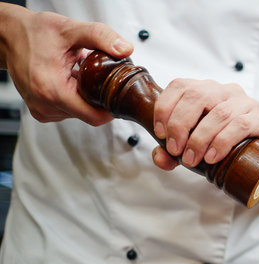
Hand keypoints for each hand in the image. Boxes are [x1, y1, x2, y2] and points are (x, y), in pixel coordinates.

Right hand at [0, 4, 132, 124]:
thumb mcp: (71, 29)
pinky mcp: (40, 110)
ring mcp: (41, 110)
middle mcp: (44, 105)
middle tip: (100, 78)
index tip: (119, 97)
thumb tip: (125, 49)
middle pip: (88, 115)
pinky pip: (67, 111)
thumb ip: (101, 37)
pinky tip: (71, 81)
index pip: (93, 117)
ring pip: (79, 114)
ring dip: (85, 98)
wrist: (9, 36)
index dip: (111, 110)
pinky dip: (74, 98)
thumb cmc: (35, 33)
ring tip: (80, 76)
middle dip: (98, 99)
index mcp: (52, 90)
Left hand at [152, 79, 258, 169]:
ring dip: (200, 138)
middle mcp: (225, 91)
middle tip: (175, 151)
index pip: (180, 85)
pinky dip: (222, 141)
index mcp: (206, 90)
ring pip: (218, 113)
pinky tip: (212, 157)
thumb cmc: (225, 148)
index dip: (165, 107)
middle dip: (180, 124)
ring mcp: (245, 103)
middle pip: (197, 96)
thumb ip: (173, 153)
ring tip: (192, 160)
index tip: (160, 134)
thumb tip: (160, 157)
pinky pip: (240, 125)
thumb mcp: (194, 149)